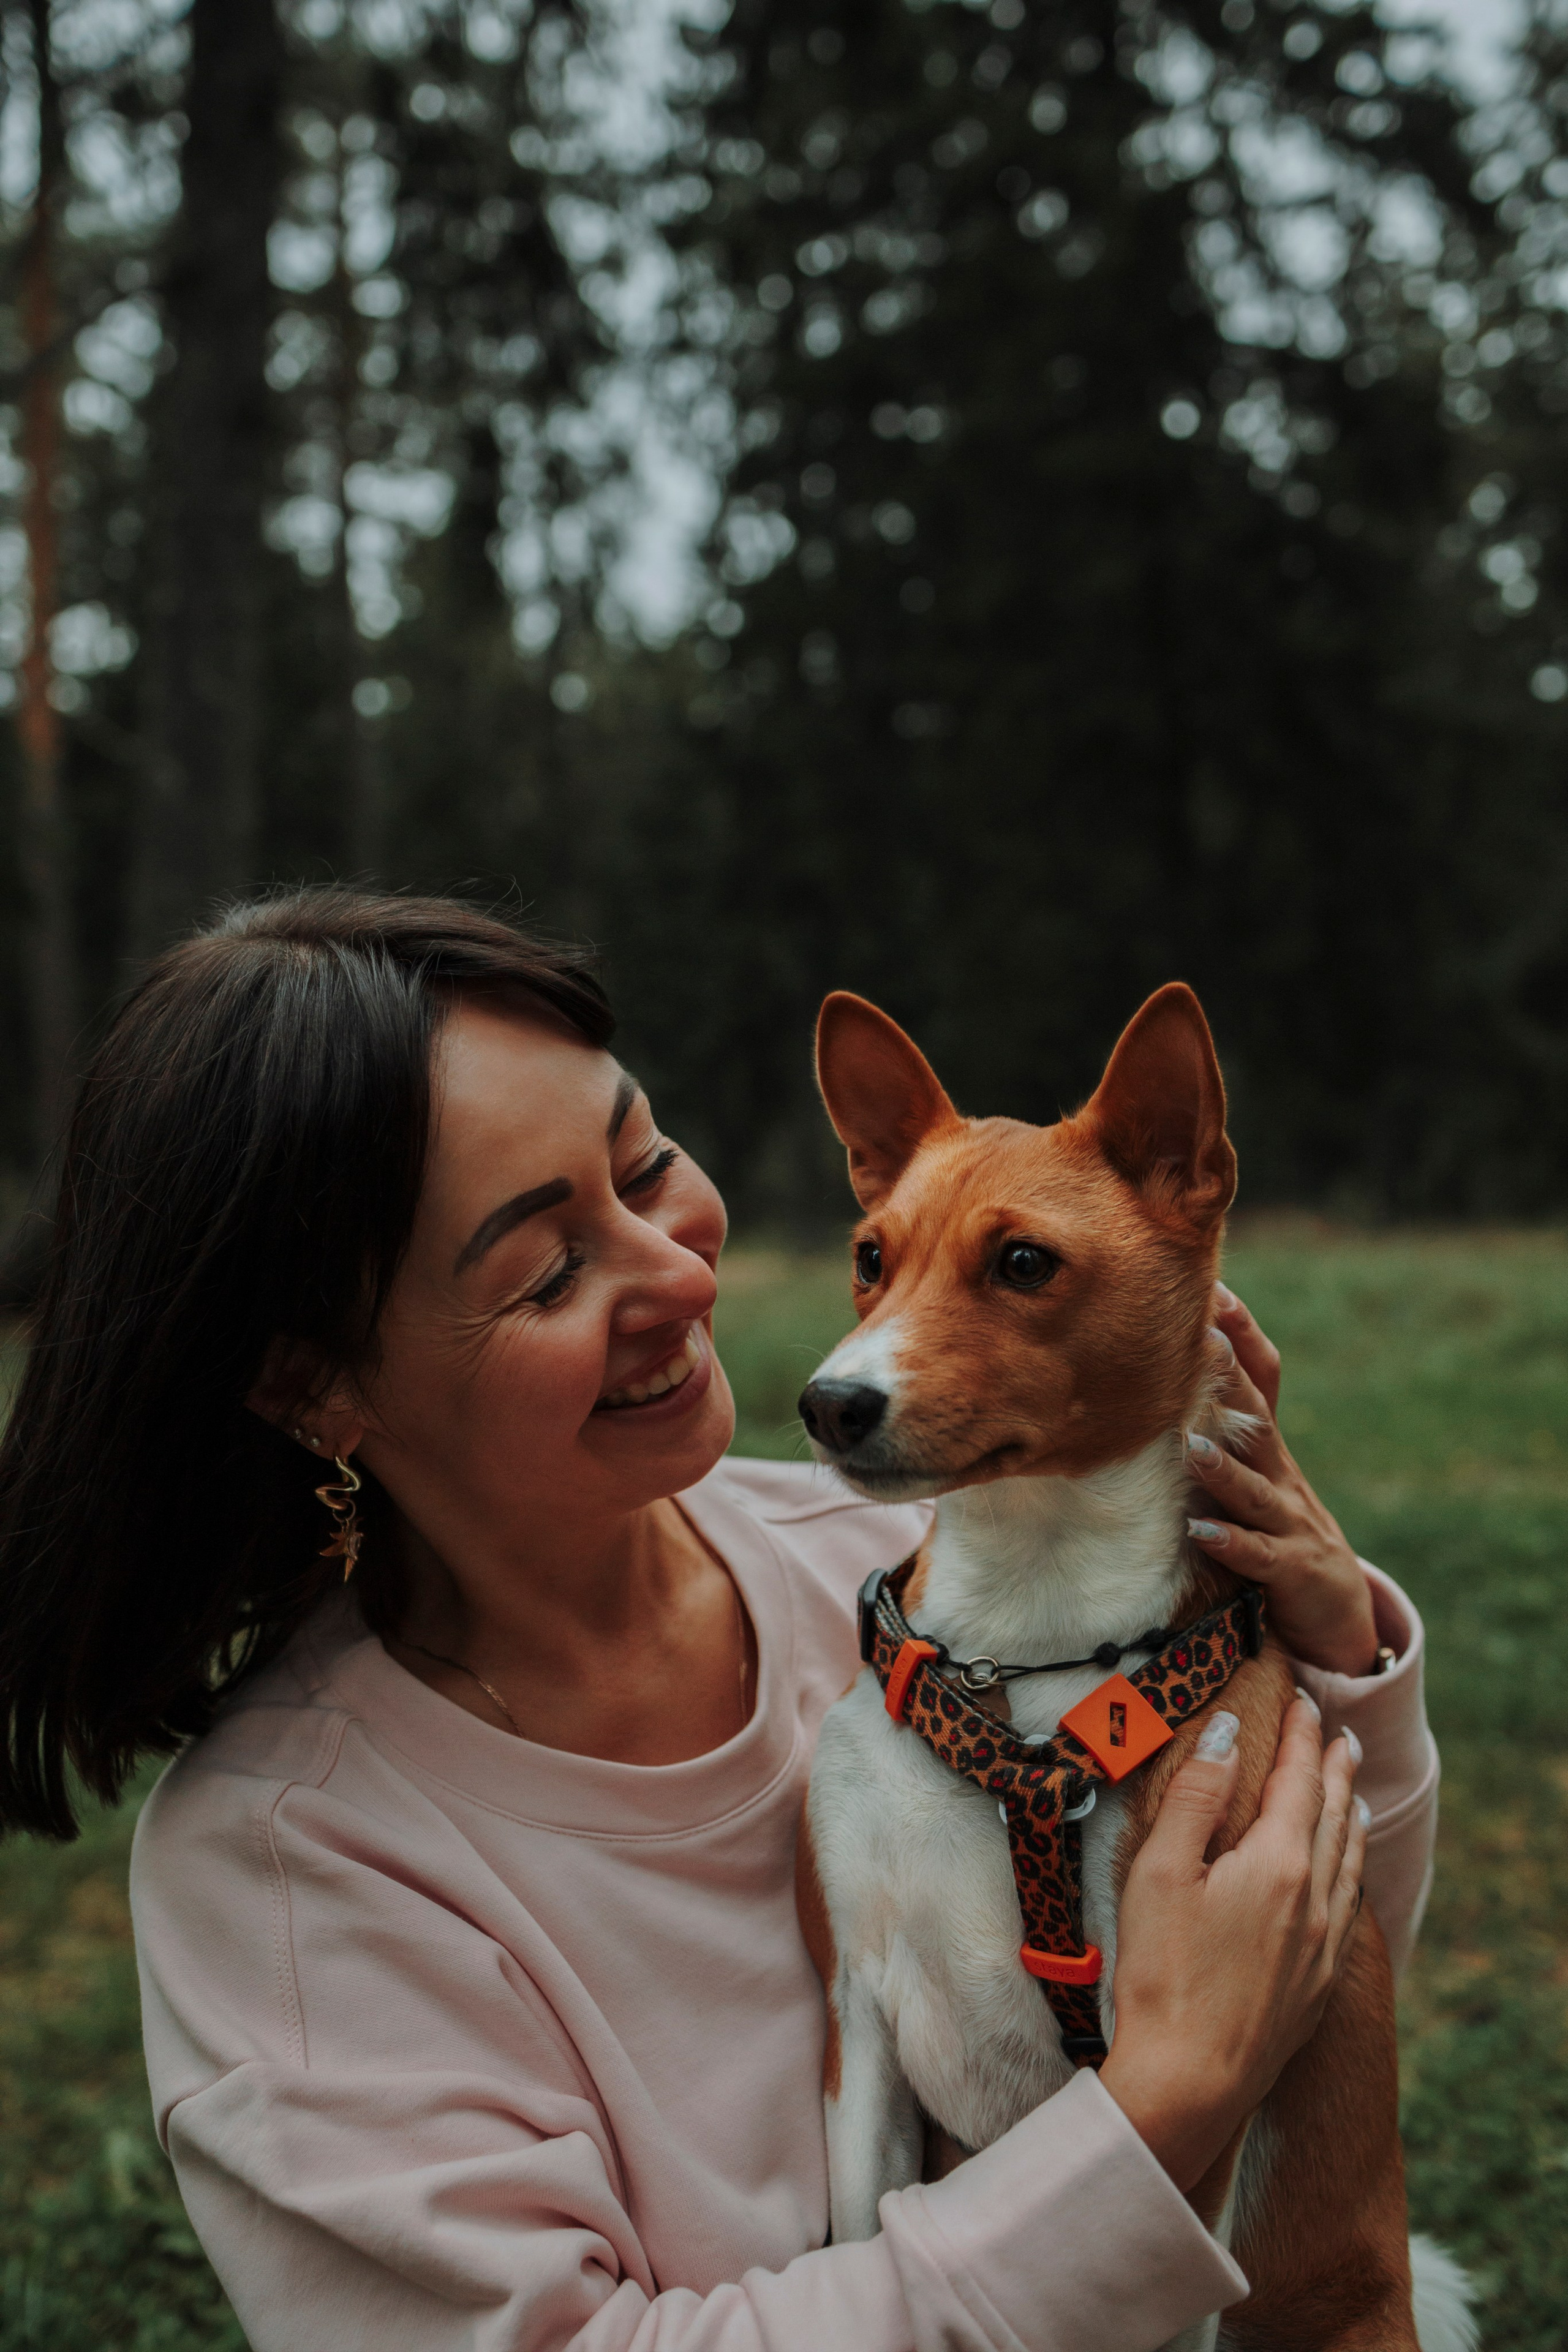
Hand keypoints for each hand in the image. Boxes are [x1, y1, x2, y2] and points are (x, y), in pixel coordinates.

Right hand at [1099, 1698, 1366, 2192]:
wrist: (1191, 2083)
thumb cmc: (1163, 1975)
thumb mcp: (1161, 1872)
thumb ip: (1197, 1796)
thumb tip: (1227, 1732)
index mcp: (1277, 1864)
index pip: (1296, 1781)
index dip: (1300, 1737)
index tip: (1303, 1702)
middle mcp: (1313, 1900)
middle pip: (1331, 1815)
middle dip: (1332, 1767)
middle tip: (1337, 1730)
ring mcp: (1321, 1947)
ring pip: (1348, 1862)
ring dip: (1349, 1814)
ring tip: (1352, 1787)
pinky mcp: (1317, 1987)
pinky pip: (1348, 1908)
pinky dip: (1351, 1870)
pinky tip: (1344, 1872)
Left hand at [1182, 1284, 1378, 1675]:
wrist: (1337, 1605)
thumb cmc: (1274, 1528)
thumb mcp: (1250, 1471)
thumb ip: (1217, 1427)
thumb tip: (1162, 1378)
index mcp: (1266, 1447)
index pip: (1261, 1379)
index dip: (1242, 1335)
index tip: (1215, 1288)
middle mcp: (1280, 1473)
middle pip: (1260, 1420)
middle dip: (1234, 1379)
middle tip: (1204, 1339)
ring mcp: (1289, 1519)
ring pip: (1254, 1489)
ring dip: (1223, 1468)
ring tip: (1190, 1445)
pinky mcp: (1291, 1568)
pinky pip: (1258, 1554)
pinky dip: (1231, 1542)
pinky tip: (1201, 1531)